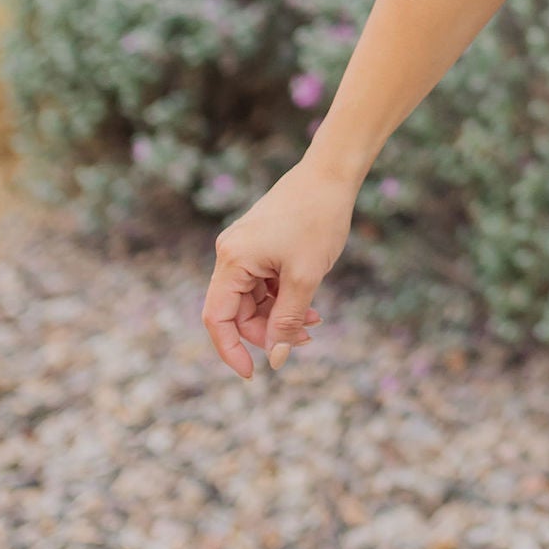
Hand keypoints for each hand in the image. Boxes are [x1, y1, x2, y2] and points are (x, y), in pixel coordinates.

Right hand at [201, 160, 353, 379]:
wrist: (331, 174)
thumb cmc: (318, 219)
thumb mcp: (305, 277)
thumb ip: (287, 320)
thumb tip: (275, 360)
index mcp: (232, 260)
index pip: (217, 319)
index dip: (231, 350)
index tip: (252, 374)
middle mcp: (231, 254)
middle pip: (238, 312)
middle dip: (268, 331)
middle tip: (304, 339)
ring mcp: (244, 248)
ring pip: (254, 300)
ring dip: (280, 316)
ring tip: (314, 323)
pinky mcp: (259, 244)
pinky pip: (264, 283)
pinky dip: (284, 297)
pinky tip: (310, 306)